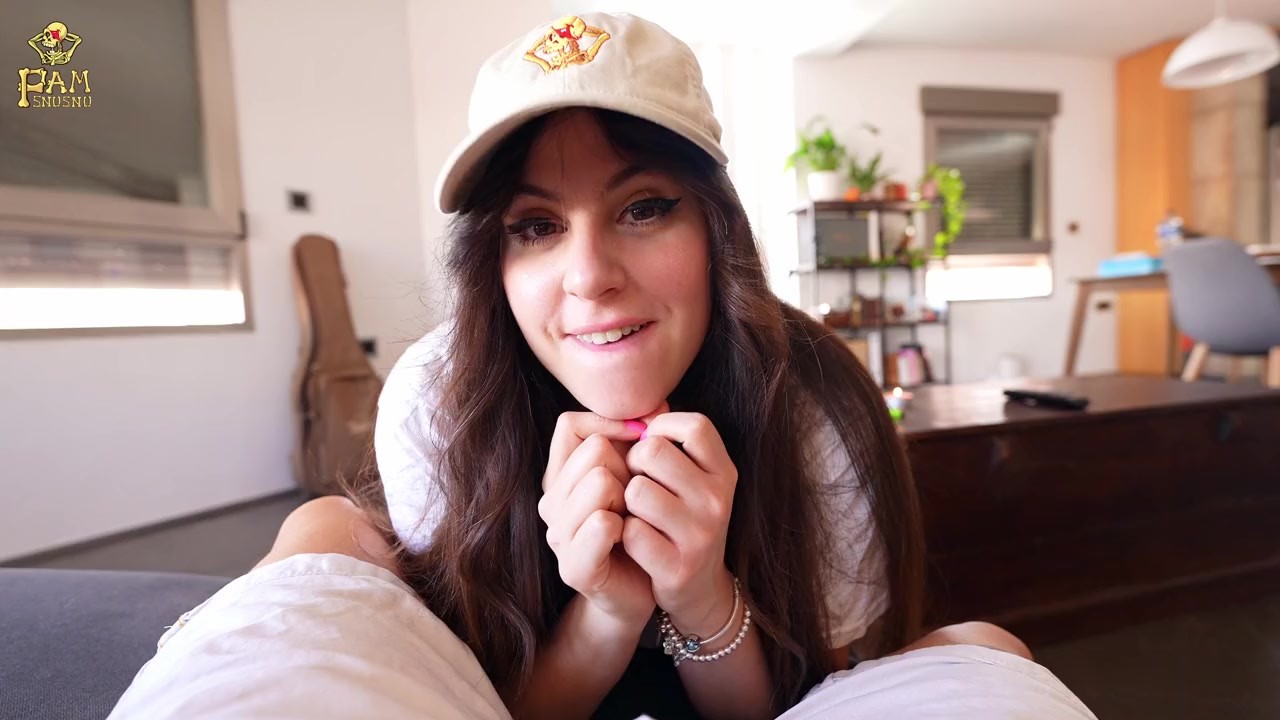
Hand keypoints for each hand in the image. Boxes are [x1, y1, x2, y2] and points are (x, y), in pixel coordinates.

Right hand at [538, 412, 653, 628]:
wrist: (640, 591)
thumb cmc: (640, 528)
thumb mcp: (637, 477)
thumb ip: (641, 441)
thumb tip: (661, 405)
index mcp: (560, 478)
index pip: (571, 424)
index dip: (611, 426)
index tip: (639, 444)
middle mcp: (551, 503)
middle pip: (594, 449)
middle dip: (627, 470)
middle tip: (634, 502)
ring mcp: (558, 535)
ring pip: (599, 480)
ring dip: (629, 499)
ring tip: (632, 520)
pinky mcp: (574, 566)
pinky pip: (602, 523)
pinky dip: (626, 527)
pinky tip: (630, 539)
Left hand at [620, 412, 738, 635]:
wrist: (697, 589)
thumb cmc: (684, 519)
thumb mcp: (693, 478)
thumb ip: (673, 441)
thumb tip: (648, 404)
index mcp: (724, 472)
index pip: (693, 425)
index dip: (662, 427)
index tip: (651, 445)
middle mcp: (718, 500)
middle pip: (653, 451)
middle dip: (634, 464)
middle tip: (637, 484)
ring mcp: (701, 535)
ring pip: (637, 490)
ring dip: (625, 501)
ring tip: (636, 513)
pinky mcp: (678, 567)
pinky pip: (630, 531)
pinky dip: (623, 534)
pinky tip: (634, 541)